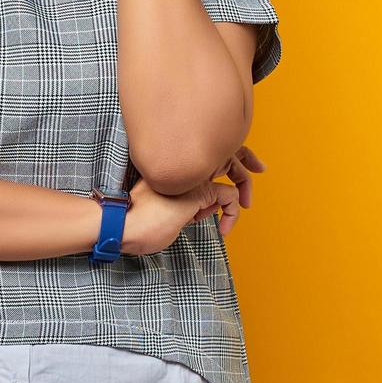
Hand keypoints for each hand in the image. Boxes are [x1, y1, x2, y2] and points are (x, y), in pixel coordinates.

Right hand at [122, 145, 266, 254]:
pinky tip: (223, 229)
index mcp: (174, 167)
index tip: (243, 164)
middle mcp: (183, 166)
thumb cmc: (137, 222)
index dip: (227, 156)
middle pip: (223, 153)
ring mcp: (190, 176)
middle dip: (245, 159)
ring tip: (228, 223)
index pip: (205, 153)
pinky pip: (229, 197)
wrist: (120, 224)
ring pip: (229, 176)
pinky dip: (231, 213)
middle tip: (261, 168)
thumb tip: (199, 210)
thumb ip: (182, 203)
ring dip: (236, 199)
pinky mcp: (197, 192)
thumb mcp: (164, 209)